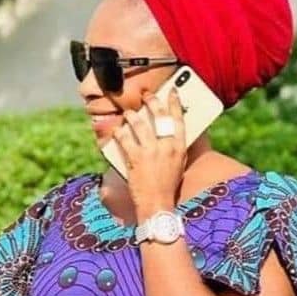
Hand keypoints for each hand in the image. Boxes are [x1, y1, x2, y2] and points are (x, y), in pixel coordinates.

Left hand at [112, 86, 186, 217]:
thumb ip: (174, 146)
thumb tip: (170, 131)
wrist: (157, 204)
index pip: (178, 118)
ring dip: (132, 115)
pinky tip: (117, 130)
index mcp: (179, 147)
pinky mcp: (135, 158)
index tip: (172, 91)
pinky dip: (120, 132)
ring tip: (129, 114)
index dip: (175, 102)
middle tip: (147, 95)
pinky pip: (124, 138)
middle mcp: (166, 146)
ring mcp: (150, 151)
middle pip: (159, 115)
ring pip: (139, 123)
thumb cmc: (167, 186)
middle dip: (152, 101)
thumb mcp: (178, 164)